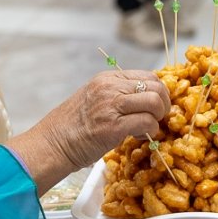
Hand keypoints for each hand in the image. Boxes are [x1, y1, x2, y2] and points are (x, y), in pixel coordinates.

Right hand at [8, 70, 170, 192]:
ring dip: (158, 117)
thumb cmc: (74, 126)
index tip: (158, 105)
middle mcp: (110, 87)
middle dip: (164, 103)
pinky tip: (142, 136)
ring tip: (150, 127)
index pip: (148, 75)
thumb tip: (148, 101)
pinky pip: (146, 122)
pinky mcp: (113, 126)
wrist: (53, 143)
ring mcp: (111, 105)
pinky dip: (151, 131)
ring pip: (154, 102)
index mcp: (108, 78)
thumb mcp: (96, 98)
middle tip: (159, 117)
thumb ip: (119, 95)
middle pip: (155, 86)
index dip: (159, 91)